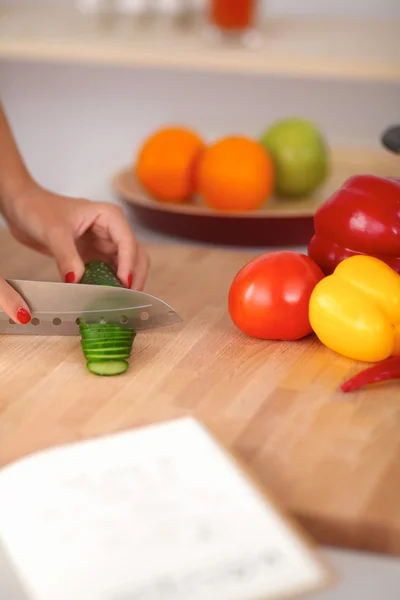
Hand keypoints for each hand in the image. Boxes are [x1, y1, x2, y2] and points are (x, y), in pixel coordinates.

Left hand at [0, 183, 148, 323]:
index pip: (128, 242)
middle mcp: (112, 230)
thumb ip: (66, 256)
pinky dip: (109, 285)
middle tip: (128, 298)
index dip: (129, 264)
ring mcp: (105, 244)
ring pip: (125, 266)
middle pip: (136, 255)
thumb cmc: (39, 209)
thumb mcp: (53, 232)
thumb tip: (76, 282)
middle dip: (134, 276)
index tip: (123, 284)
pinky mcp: (95, 256)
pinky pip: (109, 273)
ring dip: (125, 283)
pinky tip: (104, 297)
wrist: (23, 208)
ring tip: (118, 300)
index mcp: (109, 216)